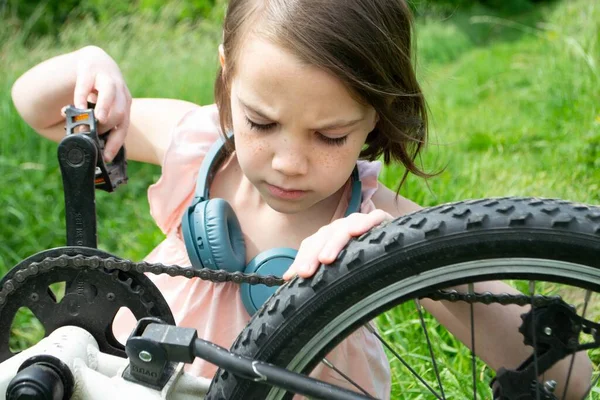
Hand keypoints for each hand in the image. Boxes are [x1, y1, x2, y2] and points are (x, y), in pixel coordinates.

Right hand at [68, 46, 131, 161]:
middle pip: (120, 111)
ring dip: (105, 107)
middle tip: (92, 136)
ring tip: (97, 121)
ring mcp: (107, 77)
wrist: (95, 59)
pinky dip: (83, 94)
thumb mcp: (103, 106)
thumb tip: (87, 146)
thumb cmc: (98, 90)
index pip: (123, 127)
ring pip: (110, 92)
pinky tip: (77, 105)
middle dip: (107, 126)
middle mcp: (120, 92)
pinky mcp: (90, 67)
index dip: (115, 143)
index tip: (106, 157)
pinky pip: (87, 81)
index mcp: (125, 105)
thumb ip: (97, 123)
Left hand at [283, 209, 392, 279]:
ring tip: (325, 259)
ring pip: (344, 227)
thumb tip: (288, 280)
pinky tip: (357, 231)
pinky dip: (366, 222)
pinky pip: (374, 217)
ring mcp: (363, 223)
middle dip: (312, 254)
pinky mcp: (384, 220)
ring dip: (334, 242)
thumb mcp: (341, 276)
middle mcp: (344, 229)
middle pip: (324, 236)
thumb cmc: (368, 272)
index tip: (291, 278)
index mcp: (331, 240)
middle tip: (304, 273)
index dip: (301, 259)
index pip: (312, 245)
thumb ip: (320, 276)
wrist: (405, 263)